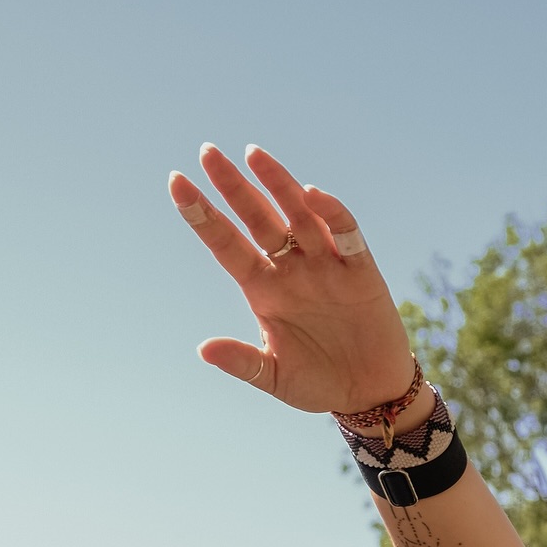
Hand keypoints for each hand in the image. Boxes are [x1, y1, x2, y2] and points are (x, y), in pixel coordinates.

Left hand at [169, 144, 417, 416]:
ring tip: (253, 155)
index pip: (226, 244)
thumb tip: (204, 349)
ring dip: (278, 184)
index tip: (176, 183)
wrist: (369, 394)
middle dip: (233, 186)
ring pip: (298, 215)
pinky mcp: (360, 269)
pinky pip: (344, 233)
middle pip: (257, 218)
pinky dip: (330, 213)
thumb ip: (243, 362)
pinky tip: (311, 194)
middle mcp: (290, 269)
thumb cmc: (319, 383)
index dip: (203, 215)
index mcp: (263, 290)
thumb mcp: (276, 378)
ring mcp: (324, 265)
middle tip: (207, 152)